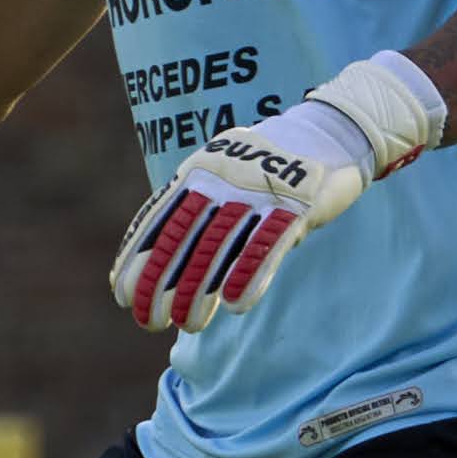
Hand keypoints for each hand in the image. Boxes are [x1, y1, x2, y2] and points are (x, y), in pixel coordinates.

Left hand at [110, 51, 444, 331]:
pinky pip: (268, 246)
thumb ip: (198, 207)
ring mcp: (258, 192)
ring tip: (189, 326)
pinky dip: (250, 276)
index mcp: (199, 170)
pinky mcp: (296, 205)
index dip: (137, 259)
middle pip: (182, 239)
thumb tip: (162, 255)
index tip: (123, 295)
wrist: (333, 131)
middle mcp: (222, 180)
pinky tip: (235, 305)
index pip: (158, 221)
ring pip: (220, 248)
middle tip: (149, 322)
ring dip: (201, 292)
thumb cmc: (272, 164)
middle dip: (160, 284)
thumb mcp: (226, 175)